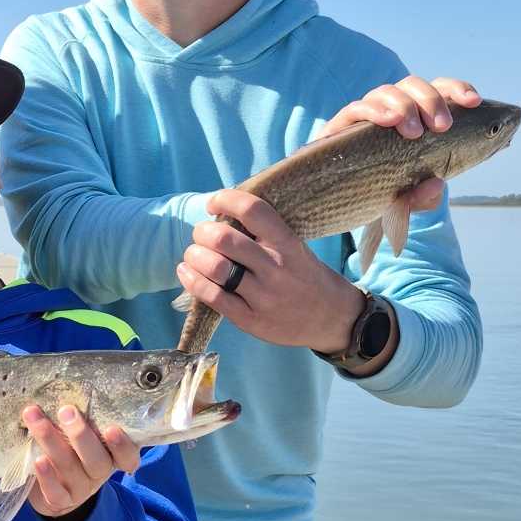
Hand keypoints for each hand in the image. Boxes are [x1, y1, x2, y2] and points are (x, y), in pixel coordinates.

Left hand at [22, 405, 137, 519]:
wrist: (55, 490)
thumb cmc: (70, 449)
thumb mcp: (81, 435)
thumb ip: (83, 417)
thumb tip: (70, 379)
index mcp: (111, 456)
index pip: (127, 456)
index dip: (122, 445)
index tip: (112, 429)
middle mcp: (99, 474)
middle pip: (97, 460)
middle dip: (81, 435)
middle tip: (66, 411)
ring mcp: (80, 489)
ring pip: (69, 467)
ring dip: (51, 441)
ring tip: (34, 418)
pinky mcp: (60, 501)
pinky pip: (55, 492)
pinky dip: (46, 476)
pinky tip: (37, 460)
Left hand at [177, 190, 363, 354]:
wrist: (333, 319)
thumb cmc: (307, 277)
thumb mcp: (296, 249)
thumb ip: (265, 235)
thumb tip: (223, 216)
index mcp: (288, 244)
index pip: (253, 210)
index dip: (226, 200)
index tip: (215, 204)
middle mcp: (275, 268)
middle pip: (224, 239)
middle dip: (203, 232)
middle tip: (201, 235)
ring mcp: (263, 296)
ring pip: (215, 267)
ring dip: (194, 255)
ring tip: (193, 254)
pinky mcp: (250, 320)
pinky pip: (212, 296)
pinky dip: (192, 280)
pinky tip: (187, 272)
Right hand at [319, 74, 481, 214]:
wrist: (332, 203)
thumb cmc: (376, 193)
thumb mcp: (407, 200)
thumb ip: (424, 197)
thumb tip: (437, 184)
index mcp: (414, 118)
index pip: (438, 91)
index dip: (456, 89)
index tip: (473, 102)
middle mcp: (391, 110)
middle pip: (413, 85)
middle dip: (431, 100)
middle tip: (442, 127)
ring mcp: (365, 117)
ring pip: (386, 91)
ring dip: (404, 106)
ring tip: (412, 132)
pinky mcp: (339, 127)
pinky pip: (355, 108)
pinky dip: (372, 111)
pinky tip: (386, 121)